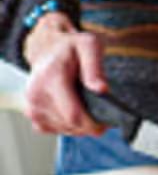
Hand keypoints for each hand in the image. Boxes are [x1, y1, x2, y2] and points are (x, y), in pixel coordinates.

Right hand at [21, 12, 108, 136]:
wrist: (48, 50)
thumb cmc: (71, 47)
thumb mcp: (89, 45)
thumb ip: (94, 67)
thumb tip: (102, 89)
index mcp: (51, 80)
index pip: (73, 114)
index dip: (93, 123)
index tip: (108, 122)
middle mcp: (37, 96)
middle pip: (70, 124)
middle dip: (90, 124)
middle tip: (104, 115)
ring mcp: (32, 107)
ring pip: (63, 129)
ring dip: (80, 126)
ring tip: (91, 112)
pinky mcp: (33, 115)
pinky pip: (54, 129)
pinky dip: (68, 126)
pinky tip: (76, 114)